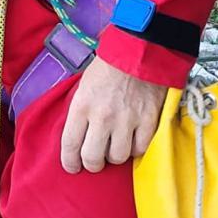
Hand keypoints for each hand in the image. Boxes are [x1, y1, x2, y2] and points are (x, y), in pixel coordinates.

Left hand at [61, 56, 167, 172]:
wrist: (139, 50)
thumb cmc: (108, 66)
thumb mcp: (84, 85)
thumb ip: (81, 111)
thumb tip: (79, 135)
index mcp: (82, 105)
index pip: (70, 145)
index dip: (69, 162)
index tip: (73, 167)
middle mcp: (102, 117)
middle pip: (93, 158)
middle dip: (92, 163)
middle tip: (95, 159)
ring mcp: (126, 120)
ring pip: (117, 157)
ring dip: (115, 155)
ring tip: (116, 145)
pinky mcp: (148, 120)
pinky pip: (140, 150)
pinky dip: (136, 148)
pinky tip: (133, 140)